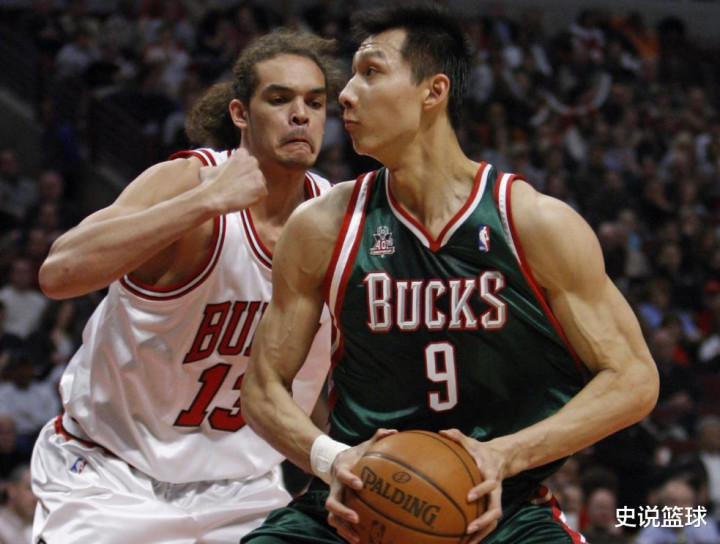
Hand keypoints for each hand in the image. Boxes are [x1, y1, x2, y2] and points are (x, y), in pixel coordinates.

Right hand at [198, 148, 267, 212]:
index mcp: (242, 154)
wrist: (213, 197)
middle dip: (249, 179)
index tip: (234, 178)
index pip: (247, 161)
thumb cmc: (209, 183)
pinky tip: (244, 200)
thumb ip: (217, 166)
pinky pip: (262, 194)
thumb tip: (214, 170)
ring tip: (240, 195)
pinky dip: (256, 198)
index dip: (242, 171)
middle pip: (255, 171)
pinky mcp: (262, 188)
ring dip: (253, 189)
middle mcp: (252, 161)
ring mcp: (258, 175)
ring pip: (260, 183)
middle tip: (238, 188)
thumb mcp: (209, 168)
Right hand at [326, 428, 396, 542]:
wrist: (336, 463)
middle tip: (356, 518)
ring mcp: (335, 500)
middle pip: (331, 502)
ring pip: (332, 517)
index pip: (342, 475)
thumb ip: (377, 438)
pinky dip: (346, 534)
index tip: (360, 485)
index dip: (349, 480)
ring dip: (343, 528)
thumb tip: (393, 431)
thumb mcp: (364, 446)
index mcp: (342, 471)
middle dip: (342, 511)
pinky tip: (360, 541)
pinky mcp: (337, 510)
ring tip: (358, 537)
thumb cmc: (356, 455)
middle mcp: (335, 488)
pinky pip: (338, 524)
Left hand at [440, 429, 504, 542]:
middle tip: (469, 528)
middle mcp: (496, 489)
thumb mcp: (471, 442)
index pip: (490, 484)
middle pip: (496, 508)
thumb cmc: (480, 450)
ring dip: (483, 532)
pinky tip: (467, 542)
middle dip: (484, 520)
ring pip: (494, 520)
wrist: (501, 458)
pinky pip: (488, 522)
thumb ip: (458, 436)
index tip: (469, 497)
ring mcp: (495, 499)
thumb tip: (442, 431)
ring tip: (468, 543)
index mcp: (490, 474)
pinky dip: (480, 533)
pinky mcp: (492, 505)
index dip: (481, 490)